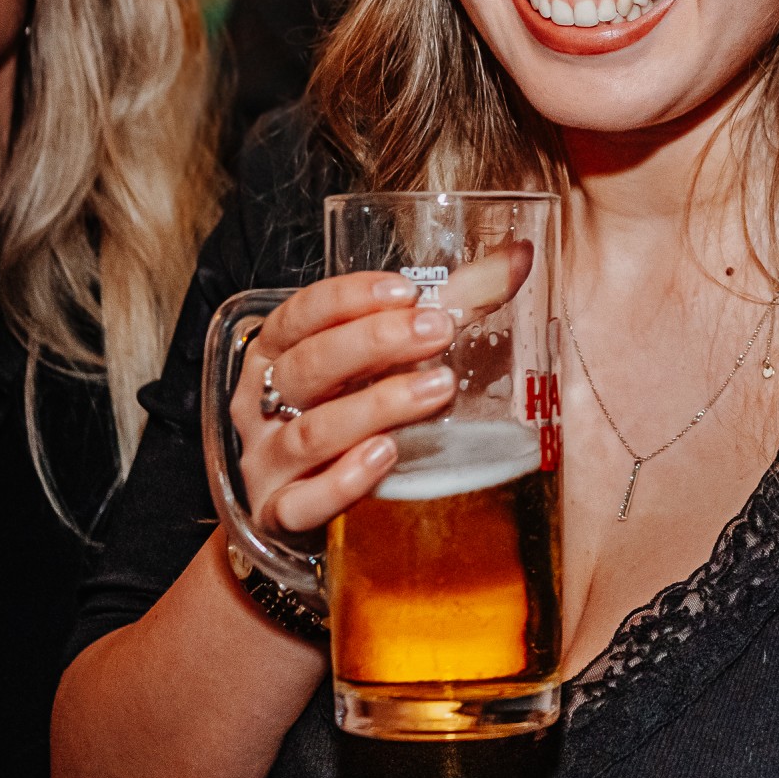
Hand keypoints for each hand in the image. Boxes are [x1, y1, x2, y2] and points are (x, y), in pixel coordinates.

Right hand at [229, 244, 531, 539]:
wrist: (304, 513)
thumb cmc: (346, 419)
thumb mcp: (375, 365)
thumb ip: (444, 310)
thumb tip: (519, 260)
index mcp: (274, 356)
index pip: (300, 314)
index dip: (348, 298)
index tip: (406, 290)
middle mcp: (259, 405)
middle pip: (308, 365)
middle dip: (373, 343)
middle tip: (436, 331)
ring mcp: (266, 464)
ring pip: (311, 432)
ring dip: (375, 407)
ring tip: (435, 389)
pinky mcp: (277, 517)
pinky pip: (302, 502)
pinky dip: (344, 480)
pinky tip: (386, 456)